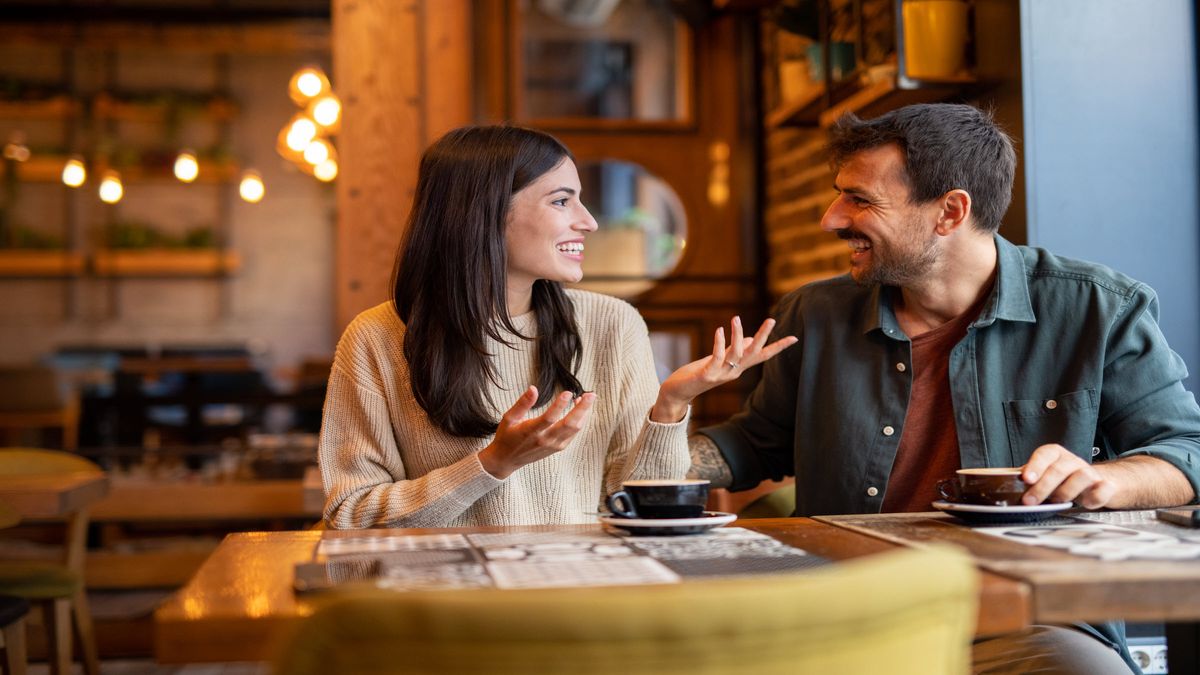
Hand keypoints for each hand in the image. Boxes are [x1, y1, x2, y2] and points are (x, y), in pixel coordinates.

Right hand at [478, 386, 595, 478]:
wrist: (507, 460)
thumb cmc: (507, 436)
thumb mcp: (509, 417)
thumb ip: (522, 403)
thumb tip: (533, 388)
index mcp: (531, 432)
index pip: (549, 418)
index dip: (559, 405)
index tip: (568, 392)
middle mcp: (544, 440)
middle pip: (569, 424)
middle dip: (583, 409)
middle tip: (591, 394)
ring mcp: (553, 445)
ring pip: (575, 429)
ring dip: (584, 414)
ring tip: (588, 398)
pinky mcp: (558, 448)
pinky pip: (573, 434)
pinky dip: (580, 421)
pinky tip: (580, 409)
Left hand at [651, 316, 797, 422]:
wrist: (678, 392)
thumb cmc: (698, 373)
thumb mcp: (719, 360)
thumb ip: (734, 350)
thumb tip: (748, 338)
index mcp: (738, 368)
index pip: (762, 356)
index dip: (778, 347)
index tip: (794, 338)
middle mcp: (733, 372)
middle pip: (754, 353)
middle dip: (764, 337)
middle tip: (772, 319)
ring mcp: (721, 374)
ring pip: (736, 354)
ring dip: (737, 335)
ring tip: (735, 318)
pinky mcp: (707, 375)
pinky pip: (717, 357)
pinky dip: (720, 343)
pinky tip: (720, 329)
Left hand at [1020, 444, 1116, 507]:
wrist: (1100, 482)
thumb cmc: (1063, 480)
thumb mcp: (1044, 476)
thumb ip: (1029, 478)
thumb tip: (1007, 486)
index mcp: (1056, 455)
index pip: (1045, 454)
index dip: (1035, 466)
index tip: (1025, 479)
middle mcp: (1073, 461)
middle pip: (1059, 469)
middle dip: (1043, 486)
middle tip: (1029, 501)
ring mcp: (1091, 473)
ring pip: (1082, 476)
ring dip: (1066, 492)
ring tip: (1057, 502)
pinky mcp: (1105, 487)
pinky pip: (1102, 490)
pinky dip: (1093, 497)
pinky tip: (1084, 503)